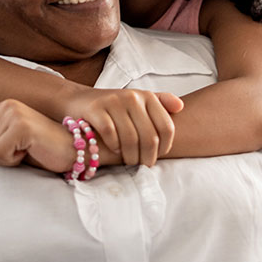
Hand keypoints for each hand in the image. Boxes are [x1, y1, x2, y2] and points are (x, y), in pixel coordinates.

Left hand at [0, 99, 73, 172]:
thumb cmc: (45, 149)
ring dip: (4, 160)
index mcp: (4, 105)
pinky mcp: (21, 126)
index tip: (1, 148)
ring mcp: (14, 114)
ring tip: (26, 151)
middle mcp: (7, 105)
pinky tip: (30, 152)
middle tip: (18, 151)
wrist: (77, 150)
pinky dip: (12, 161)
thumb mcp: (13, 141)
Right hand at [64, 89, 182, 165]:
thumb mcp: (139, 102)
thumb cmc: (116, 107)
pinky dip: (114, 146)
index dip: (165, 147)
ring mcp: (113, 102)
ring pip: (130, 138)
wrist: (80, 100)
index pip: (167, 127)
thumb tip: (181, 107)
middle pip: (149, 136)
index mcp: (147, 96)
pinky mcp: (96, 109)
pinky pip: (110, 134)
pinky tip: (115, 150)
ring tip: (129, 162)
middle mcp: (132, 97)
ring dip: (131, 156)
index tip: (158, 156)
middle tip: (143, 165)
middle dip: (147, 156)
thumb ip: (161, 103)